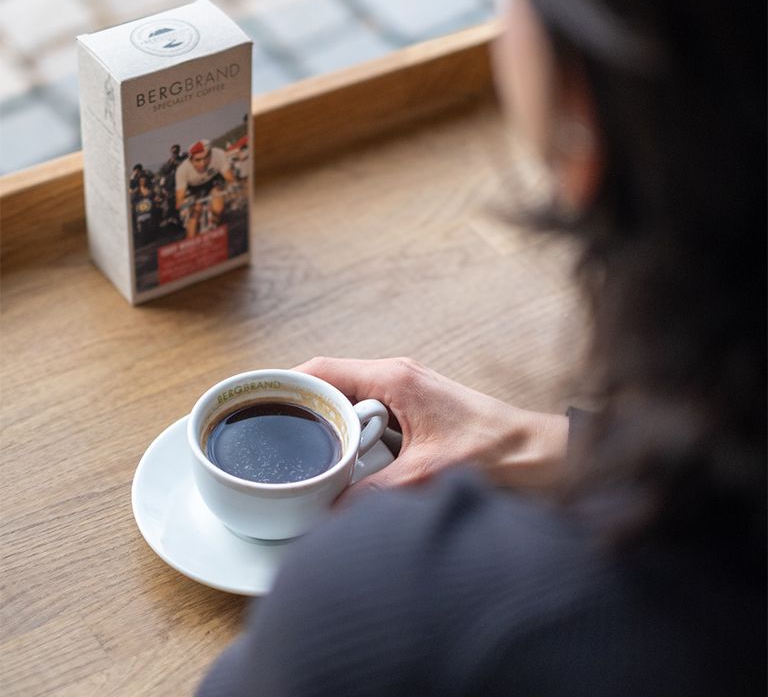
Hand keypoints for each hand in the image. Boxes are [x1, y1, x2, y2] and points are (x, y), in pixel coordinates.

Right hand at [294, 357, 568, 499]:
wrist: (538, 454)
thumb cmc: (494, 451)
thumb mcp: (425, 476)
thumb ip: (372, 494)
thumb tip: (329, 511)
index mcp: (394, 379)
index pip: (322, 371)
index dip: (286, 385)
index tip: (258, 403)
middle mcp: (396, 378)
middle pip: (330, 385)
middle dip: (303, 410)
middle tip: (276, 438)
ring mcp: (405, 392)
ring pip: (347, 401)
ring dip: (328, 425)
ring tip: (304, 451)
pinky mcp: (413, 410)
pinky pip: (368, 416)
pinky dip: (350, 434)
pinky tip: (343, 459)